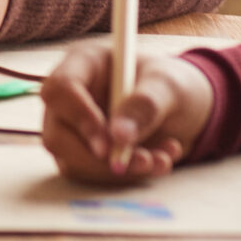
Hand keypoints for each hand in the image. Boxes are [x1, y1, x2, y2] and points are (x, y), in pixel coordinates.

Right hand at [39, 42, 214, 183]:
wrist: (182, 111)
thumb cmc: (171, 85)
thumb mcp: (168, 86)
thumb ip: (145, 105)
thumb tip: (119, 136)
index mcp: (83, 64)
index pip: (60, 89)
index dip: (79, 117)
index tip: (109, 145)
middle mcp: (70, 98)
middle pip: (57, 134)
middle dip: (99, 158)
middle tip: (144, 162)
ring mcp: (73, 129)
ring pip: (74, 161)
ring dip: (120, 170)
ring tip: (163, 160)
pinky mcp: (85, 155)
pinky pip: (93, 174)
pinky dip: (127, 176)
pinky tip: (158, 162)